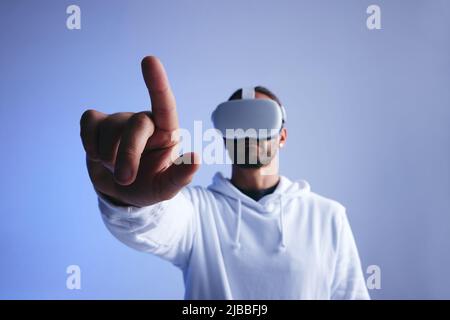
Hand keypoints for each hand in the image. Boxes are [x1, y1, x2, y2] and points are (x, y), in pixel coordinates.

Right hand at [80, 56, 199, 206]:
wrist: (122, 192)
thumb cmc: (149, 185)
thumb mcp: (167, 187)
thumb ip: (181, 175)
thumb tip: (197, 158)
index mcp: (166, 132)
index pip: (165, 104)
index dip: (157, 83)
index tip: (149, 60)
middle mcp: (145, 121)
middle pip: (134, 126)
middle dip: (127, 156)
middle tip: (125, 180)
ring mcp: (120, 120)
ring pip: (108, 130)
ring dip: (108, 158)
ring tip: (117, 168)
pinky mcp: (98, 123)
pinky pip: (88, 124)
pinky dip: (89, 143)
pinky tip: (97, 154)